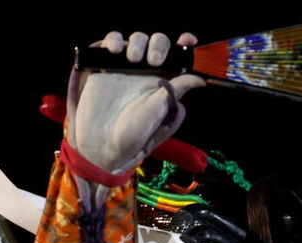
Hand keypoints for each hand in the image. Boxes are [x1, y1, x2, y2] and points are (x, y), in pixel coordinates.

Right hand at [65, 31, 205, 175]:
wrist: (101, 143)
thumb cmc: (133, 134)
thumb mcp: (159, 112)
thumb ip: (177, 90)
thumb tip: (200, 79)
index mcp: (163, 82)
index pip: (177, 58)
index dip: (184, 45)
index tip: (188, 41)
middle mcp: (146, 72)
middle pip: (157, 42)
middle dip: (159, 44)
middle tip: (153, 61)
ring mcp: (124, 67)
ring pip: (136, 39)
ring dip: (137, 42)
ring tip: (132, 59)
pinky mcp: (104, 65)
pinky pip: (110, 43)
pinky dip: (113, 40)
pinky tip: (114, 50)